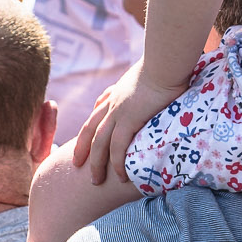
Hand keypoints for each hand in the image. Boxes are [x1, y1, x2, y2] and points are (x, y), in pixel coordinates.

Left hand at [72, 60, 184, 185]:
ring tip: (95, 181)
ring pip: (99, 142)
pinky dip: (116, 163)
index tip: (86, 138)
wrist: (165, 60)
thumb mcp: (149, 71)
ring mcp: (118, 111)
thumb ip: (148, 80)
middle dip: (82, 148)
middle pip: (90, 128)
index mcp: (118, 91)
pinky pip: (118, 147)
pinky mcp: (128, 120)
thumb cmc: (164, 63)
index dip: (92, 125)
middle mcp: (113, 102)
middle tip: (77, 165)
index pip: (99, 109)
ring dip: (96, 163)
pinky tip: (119, 176)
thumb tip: (161, 82)